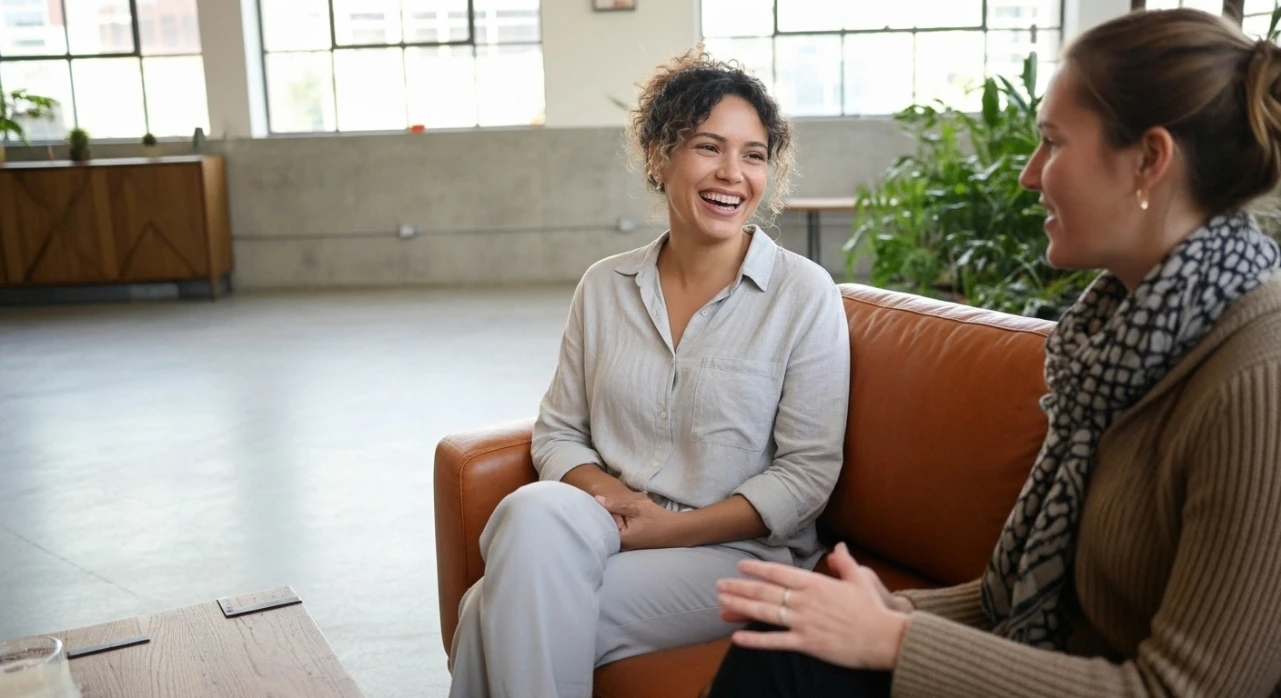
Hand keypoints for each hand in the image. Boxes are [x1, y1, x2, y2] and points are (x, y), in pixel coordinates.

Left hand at [595, 494, 680, 549]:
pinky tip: (627, 516)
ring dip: (616, 519)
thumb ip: (616, 504)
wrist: (678, 530)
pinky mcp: (633, 544)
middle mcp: (621, 546)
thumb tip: (597, 499)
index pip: (602, 524)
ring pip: (615, 529)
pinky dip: (622, 523)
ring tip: (619, 509)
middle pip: (607, 528)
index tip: (598, 502)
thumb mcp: (636, 507)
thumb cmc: (658, 518)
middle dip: (608, 516)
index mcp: (620, 539)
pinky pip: (621, 532)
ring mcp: (627, 546)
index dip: (600, 512)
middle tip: (609, 503)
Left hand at [715, 542, 909, 670]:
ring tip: (721, 604)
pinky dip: (754, 640)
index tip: (740, 566)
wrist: (885, 638)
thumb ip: (844, 562)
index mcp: (816, 583)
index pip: (779, 572)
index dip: (757, 568)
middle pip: (765, 591)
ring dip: (740, 607)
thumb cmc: (873, 609)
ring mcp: (803, 622)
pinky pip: (775, 642)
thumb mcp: (860, 579)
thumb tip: (838, 547)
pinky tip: (736, 637)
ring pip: (765, 612)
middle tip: (719, 585)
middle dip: (740, 587)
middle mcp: (805, 601)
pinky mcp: (807, 644)